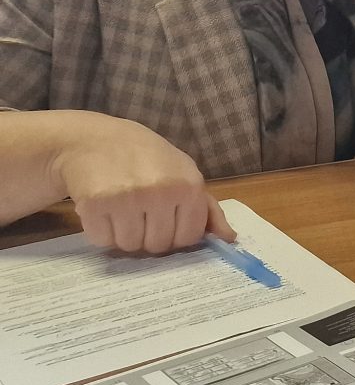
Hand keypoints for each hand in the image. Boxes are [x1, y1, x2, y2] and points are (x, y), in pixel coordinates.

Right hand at [54, 123, 229, 254]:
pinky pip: (102, 240)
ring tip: (122, 210)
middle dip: (149, 236)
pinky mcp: (95, 204)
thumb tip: (229, 238)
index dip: (176, 235)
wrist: (98, 139)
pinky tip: (103, 210)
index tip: (167, 222)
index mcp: (188, 186)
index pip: (188, 237)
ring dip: (124, 235)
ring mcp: (126, 199)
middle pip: (158, 245)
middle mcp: (160, 192)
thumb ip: (208, 208)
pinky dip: (101, 231)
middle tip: (141, 214)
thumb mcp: (185, 174)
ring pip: (130, 245)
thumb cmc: (148, 158)